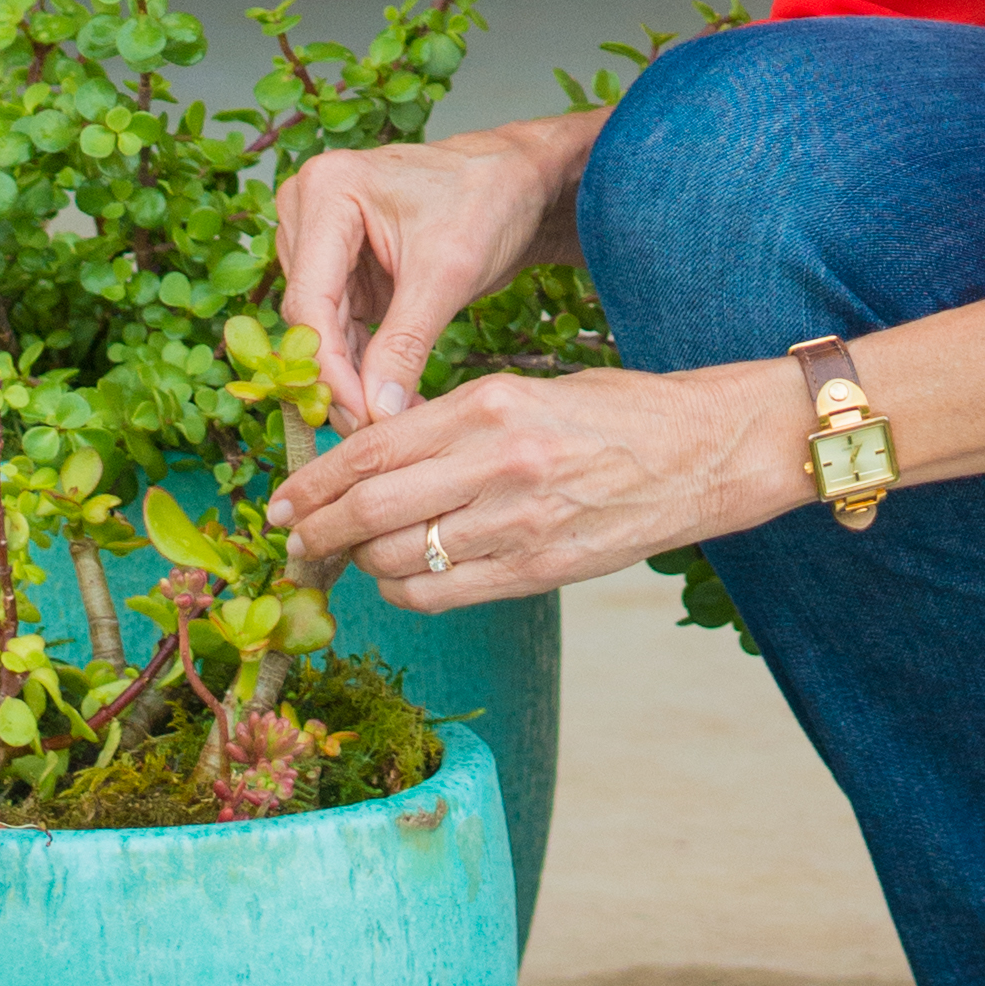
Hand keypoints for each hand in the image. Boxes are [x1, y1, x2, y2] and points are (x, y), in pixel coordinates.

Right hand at [273, 117, 587, 429]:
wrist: (518, 181)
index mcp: (328, 190)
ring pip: (321, 328)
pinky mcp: (340, 266)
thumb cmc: (488, 199)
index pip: (309, 299)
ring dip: (351, 377)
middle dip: (340, 377)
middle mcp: (309, 209)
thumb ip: (406, 343)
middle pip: (309, 316)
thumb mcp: (448, 273)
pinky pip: (339, 326)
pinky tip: (390, 398)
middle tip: (377, 428)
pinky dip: (363, 364)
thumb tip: (377, 412)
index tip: (360, 419)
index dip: (328, 367)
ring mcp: (321, 238)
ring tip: (393, 418)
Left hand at [281, 352, 810, 615]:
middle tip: (290, 542)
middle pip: (370, 509)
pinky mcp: (537, 570)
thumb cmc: (613, 412)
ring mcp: (518, 523)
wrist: (701, 452)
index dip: (313, 481)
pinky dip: (406, 592)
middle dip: (317, 532)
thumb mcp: (523, 391)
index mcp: (488, 404)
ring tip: (348, 559)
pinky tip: (400, 580)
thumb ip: (448, 424)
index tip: (283, 499)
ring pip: (399, 558)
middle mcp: (496, 463)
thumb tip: (371, 460)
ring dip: (360, 565)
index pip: (370, 449)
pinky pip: (442, 594)